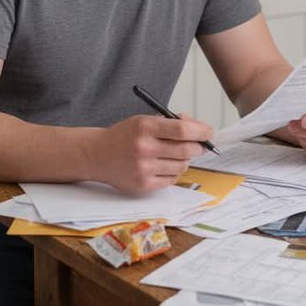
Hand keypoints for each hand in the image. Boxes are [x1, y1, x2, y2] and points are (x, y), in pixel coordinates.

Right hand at [85, 114, 212, 193]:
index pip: (183, 130)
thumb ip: (170, 123)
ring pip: (182, 166)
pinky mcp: (143, 185)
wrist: (97, 155)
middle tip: (198, 145)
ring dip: (184, 160)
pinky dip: (173, 173)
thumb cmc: (124, 136)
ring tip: (173, 155)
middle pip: (186, 149)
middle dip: (198, 147)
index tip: (209, 132)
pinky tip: (163, 166)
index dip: (201, 131)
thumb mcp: (143, 120)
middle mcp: (144, 148)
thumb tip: (198, 129)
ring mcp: (143, 168)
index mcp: (145, 127)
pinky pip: (171, 180)